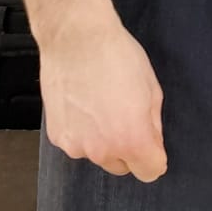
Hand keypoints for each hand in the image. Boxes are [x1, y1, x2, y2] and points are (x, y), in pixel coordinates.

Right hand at [39, 18, 167, 180]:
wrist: (75, 39)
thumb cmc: (117, 57)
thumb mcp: (151, 89)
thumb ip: (153, 124)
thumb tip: (153, 142)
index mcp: (131, 139)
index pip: (151, 171)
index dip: (154, 157)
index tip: (152, 144)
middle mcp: (102, 150)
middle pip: (122, 166)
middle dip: (128, 149)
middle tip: (125, 116)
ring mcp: (76, 145)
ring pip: (98, 155)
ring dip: (103, 140)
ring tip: (101, 105)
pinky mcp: (57, 136)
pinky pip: (77, 142)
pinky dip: (82, 131)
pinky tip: (83, 104)